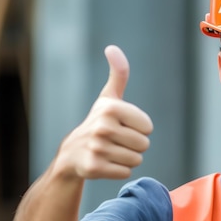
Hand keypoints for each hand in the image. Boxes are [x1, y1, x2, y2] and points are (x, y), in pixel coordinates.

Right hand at [55, 45, 153, 179]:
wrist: (72, 154)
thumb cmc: (99, 121)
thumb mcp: (109, 97)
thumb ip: (118, 74)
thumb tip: (112, 48)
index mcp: (110, 108)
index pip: (148, 127)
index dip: (139, 128)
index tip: (123, 126)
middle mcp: (102, 127)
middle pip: (144, 144)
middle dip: (134, 145)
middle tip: (117, 141)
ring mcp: (97, 149)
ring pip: (136, 160)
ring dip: (127, 158)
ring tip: (111, 151)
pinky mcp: (94, 168)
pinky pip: (125, 172)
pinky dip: (119, 170)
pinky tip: (105, 163)